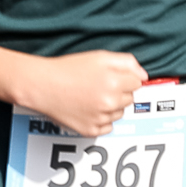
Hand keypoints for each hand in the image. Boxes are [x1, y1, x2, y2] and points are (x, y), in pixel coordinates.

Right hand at [14, 49, 148, 137]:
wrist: (42, 85)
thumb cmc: (68, 69)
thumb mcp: (100, 56)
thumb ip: (127, 62)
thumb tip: (143, 76)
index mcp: (115, 82)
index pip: (137, 83)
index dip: (124, 78)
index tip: (111, 77)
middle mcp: (109, 102)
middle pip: (129, 99)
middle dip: (119, 92)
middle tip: (99, 85)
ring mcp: (100, 118)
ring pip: (119, 114)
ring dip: (111, 106)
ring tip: (91, 96)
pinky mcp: (90, 130)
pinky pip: (107, 128)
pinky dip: (101, 120)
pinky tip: (88, 109)